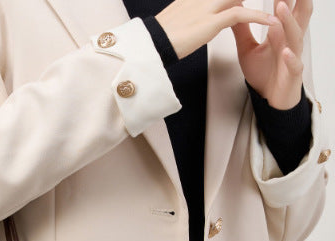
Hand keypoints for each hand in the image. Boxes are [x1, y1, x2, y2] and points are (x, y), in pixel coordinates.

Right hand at [155, 0, 274, 59]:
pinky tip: (271, 21)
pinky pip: (241, 16)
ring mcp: (208, 7)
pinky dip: (259, 18)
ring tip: (282, 2)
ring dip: (265, 0)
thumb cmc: (160, 37)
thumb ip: (197, 9)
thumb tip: (208, 12)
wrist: (149, 46)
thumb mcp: (180, 16)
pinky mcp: (211, 22)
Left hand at [232, 0, 311, 109]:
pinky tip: (286, 52)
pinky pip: (294, 64)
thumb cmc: (263, 73)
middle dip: (294, 0)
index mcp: (280, 33)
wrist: (269, 98)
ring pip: (295, 35)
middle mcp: (289, 41)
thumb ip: (242, 30)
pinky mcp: (292, 73)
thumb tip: (233, 13)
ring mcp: (292, 56)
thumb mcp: (247, 49)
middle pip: (297, 15)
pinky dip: (291, 58)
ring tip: (280, 8)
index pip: (283, 8)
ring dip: (288, 21)